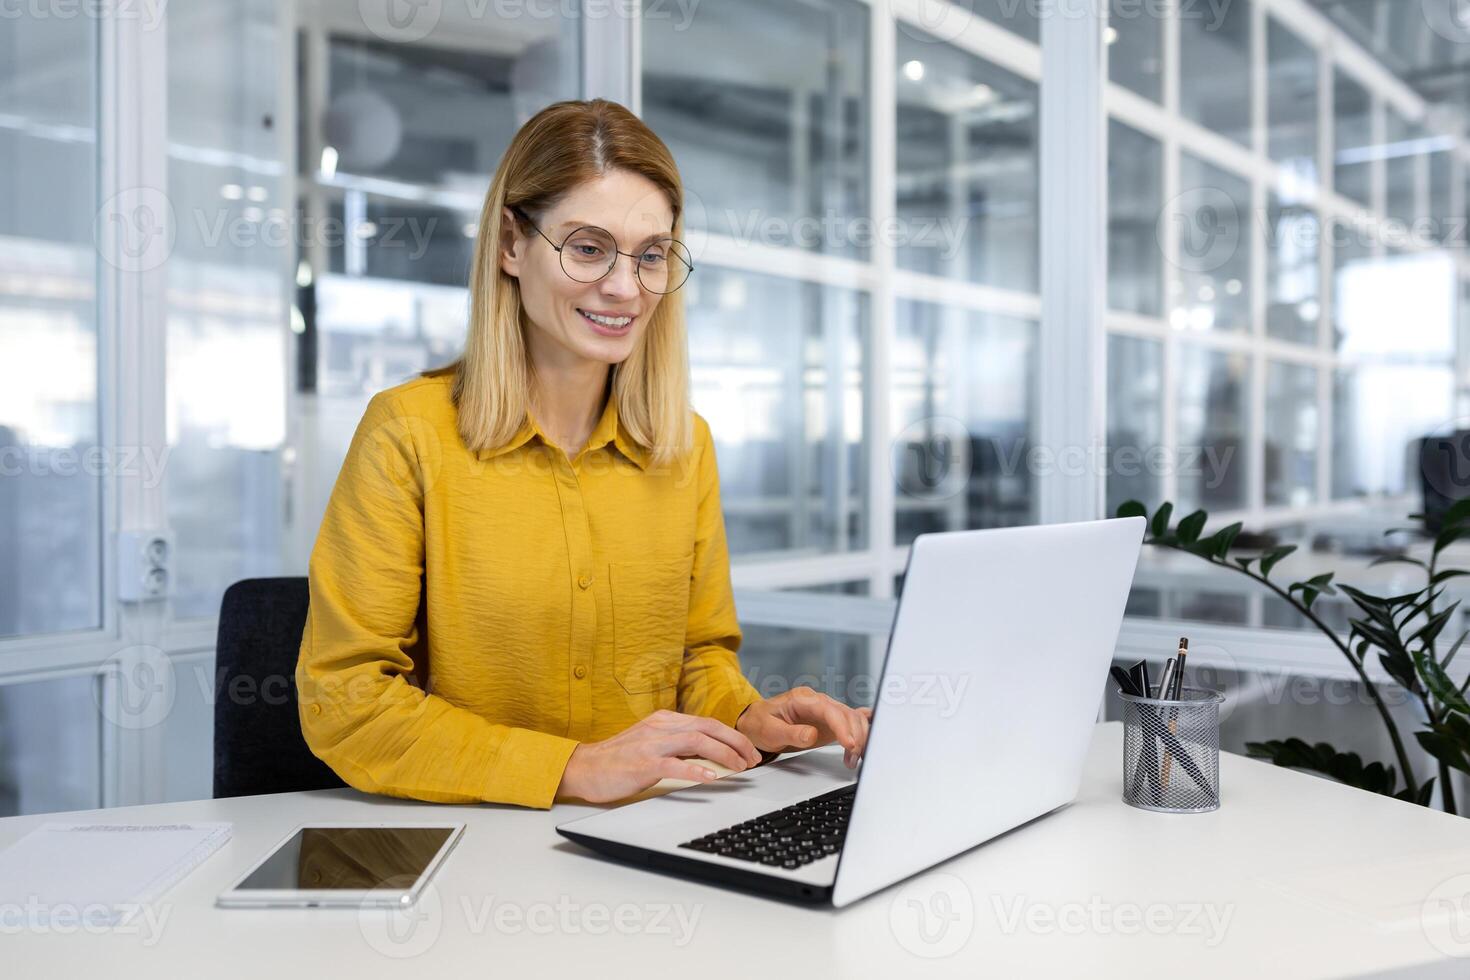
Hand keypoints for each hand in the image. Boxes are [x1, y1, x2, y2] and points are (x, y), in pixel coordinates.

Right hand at [558, 709, 762, 802]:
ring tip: (740, 767)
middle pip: (708, 727)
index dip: (732, 736)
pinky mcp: (643, 763)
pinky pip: (675, 765)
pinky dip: (696, 771)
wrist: (585, 767)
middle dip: (736, 742)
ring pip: (697, 741)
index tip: (748, 751)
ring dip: (724, 754)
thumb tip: (711, 756)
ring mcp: (652, 744)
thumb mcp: (652, 744)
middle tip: (753, 759)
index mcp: (664, 720)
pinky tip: (710, 778)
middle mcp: (660, 727)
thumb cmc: (619, 760)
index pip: (707, 722)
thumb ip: (679, 746)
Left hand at [736, 687, 872, 767]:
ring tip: (853, 759)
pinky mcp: (830, 721)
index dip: (843, 726)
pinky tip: (869, 737)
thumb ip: (791, 733)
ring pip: (853, 718)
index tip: (850, 744)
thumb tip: (812, 735)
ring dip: (858, 737)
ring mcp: (826, 710)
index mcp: (803, 699)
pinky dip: (862, 729)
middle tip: (853, 758)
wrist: (757, 722)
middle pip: (847, 713)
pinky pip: (851, 720)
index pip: (830, 710)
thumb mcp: (769, 730)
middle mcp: (818, 701)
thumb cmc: (761, 723)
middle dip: (855, 736)